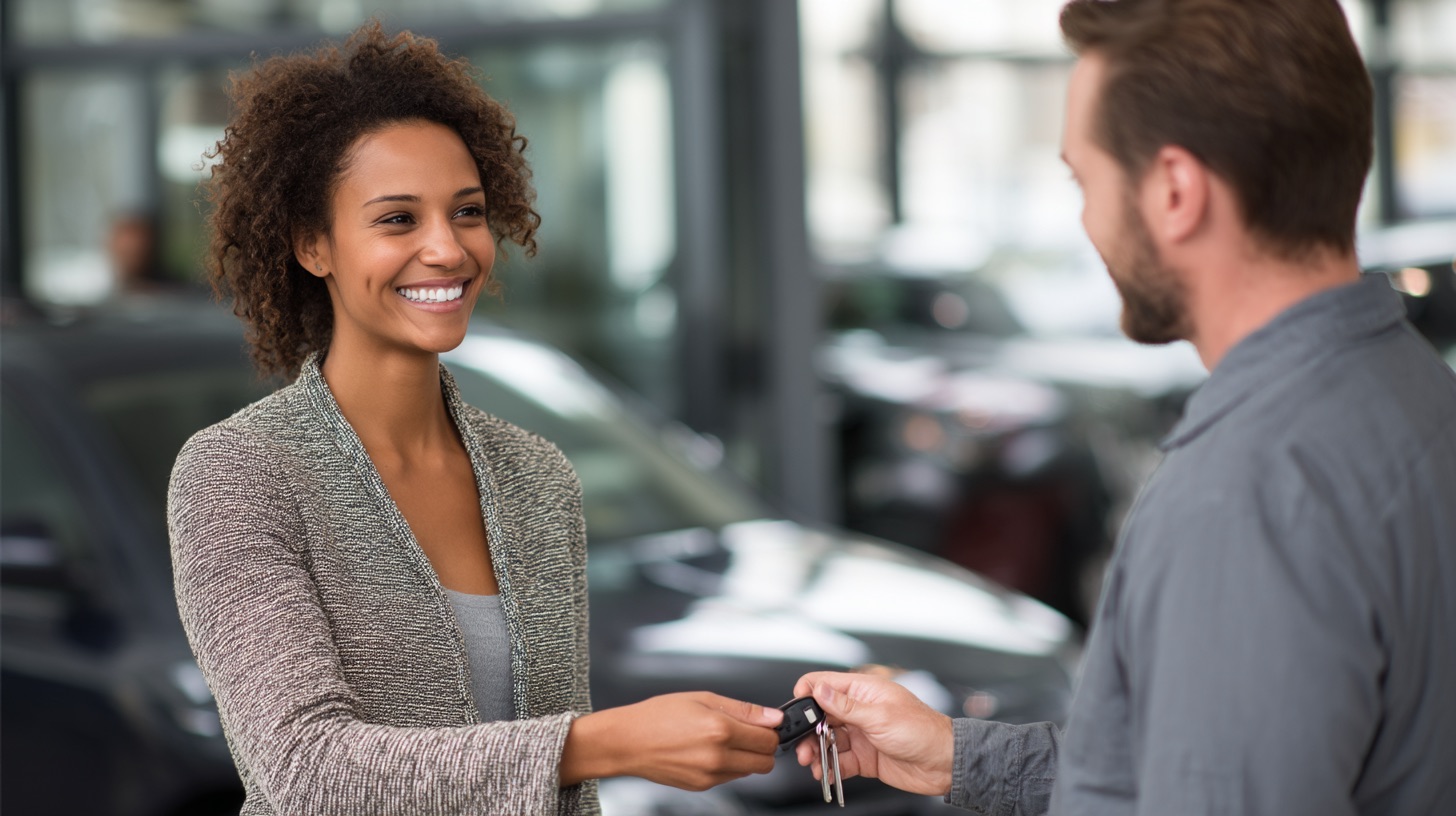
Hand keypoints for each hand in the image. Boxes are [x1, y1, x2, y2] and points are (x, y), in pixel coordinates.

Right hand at [560, 691, 782, 789]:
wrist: (627, 742)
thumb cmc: (658, 716)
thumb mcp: (702, 699)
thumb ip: (742, 709)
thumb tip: (772, 716)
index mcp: (720, 730)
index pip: (768, 739)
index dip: (770, 729)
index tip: (764, 723)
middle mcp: (718, 757)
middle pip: (765, 761)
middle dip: (763, 746)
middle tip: (749, 732)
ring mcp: (710, 775)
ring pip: (750, 771)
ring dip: (746, 756)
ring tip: (724, 739)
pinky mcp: (702, 786)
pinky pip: (731, 777)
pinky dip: (729, 765)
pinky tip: (710, 750)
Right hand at [792, 671, 954, 795]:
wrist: (944, 763)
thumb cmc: (922, 731)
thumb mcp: (879, 716)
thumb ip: (845, 706)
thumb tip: (819, 689)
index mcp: (864, 690)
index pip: (825, 684)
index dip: (807, 694)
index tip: (798, 712)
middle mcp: (860, 710)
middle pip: (822, 717)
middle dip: (809, 732)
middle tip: (802, 747)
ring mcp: (862, 734)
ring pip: (828, 741)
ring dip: (817, 752)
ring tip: (812, 764)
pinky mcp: (865, 756)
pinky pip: (840, 761)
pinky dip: (831, 768)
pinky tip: (827, 773)